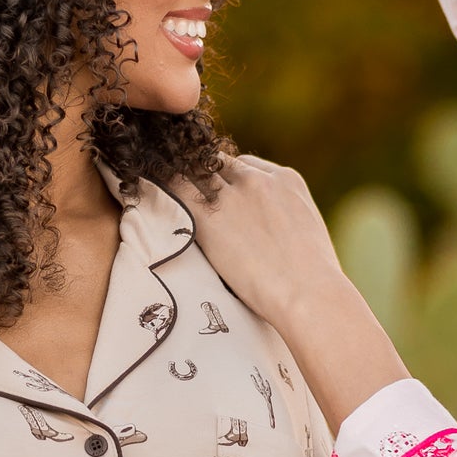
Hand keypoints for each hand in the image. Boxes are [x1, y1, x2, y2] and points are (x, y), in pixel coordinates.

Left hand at [176, 158, 407, 433]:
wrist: (309, 293)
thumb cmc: (315, 280)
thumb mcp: (307, 234)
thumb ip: (285, 223)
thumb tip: (273, 240)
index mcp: (288, 180)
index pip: (248, 166)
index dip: (230, 180)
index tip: (219, 193)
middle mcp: (259, 178)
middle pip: (219, 163)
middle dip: (203, 176)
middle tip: (185, 191)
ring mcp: (234, 193)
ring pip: (194, 171)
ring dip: (178, 177)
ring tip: (154, 180)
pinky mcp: (210, 215)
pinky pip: (175, 189)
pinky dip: (160, 186)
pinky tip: (142, 187)